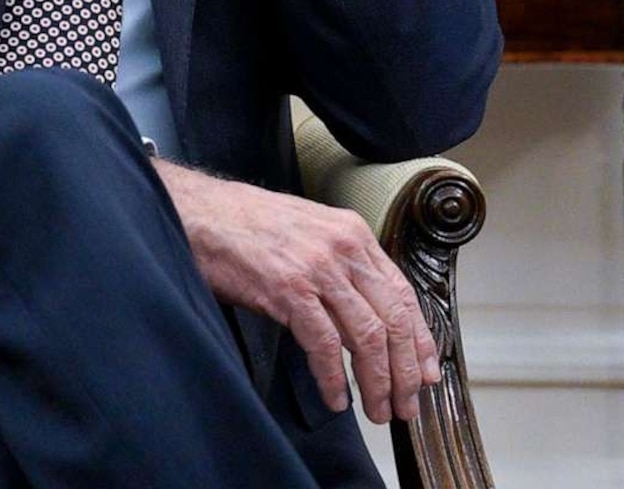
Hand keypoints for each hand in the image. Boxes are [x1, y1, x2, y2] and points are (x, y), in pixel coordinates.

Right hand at [156, 159, 440, 424]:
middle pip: (391, 320)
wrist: (197, 212)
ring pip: (366, 337)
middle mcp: (342, 248)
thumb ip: (340, 269)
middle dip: (404, 372)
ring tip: (375, 410)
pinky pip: (324, 345)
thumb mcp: (308, 234)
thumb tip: (365, 322)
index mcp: (352, 234)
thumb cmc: (245, 226)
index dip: (419, 340)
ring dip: (376, 382)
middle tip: (405, 405)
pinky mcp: (288, 289)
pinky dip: (333, 378)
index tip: (426, 373)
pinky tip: (335, 397)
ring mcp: (316, 268)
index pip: (403, 294)